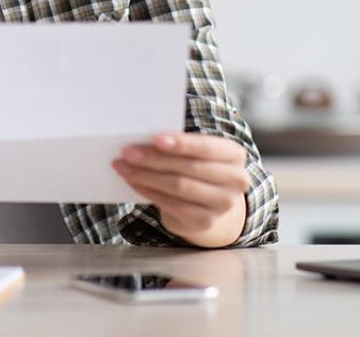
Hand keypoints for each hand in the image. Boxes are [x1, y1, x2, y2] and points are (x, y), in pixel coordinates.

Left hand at [112, 132, 249, 247]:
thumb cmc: (198, 168)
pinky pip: (170, 203)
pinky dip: (148, 190)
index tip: (155, 138)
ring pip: (178, 186)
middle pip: (188, 168)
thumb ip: (181, 146)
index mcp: (235, 155)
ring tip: (123, 166)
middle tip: (127, 152)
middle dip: (154, 158)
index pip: (207, 148)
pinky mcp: (204, 221)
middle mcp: (235, 180)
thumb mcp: (198, 153)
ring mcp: (222, 204)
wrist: (210, 203)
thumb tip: (143, 140)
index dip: (182, 143)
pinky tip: (133, 181)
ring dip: (145, 175)